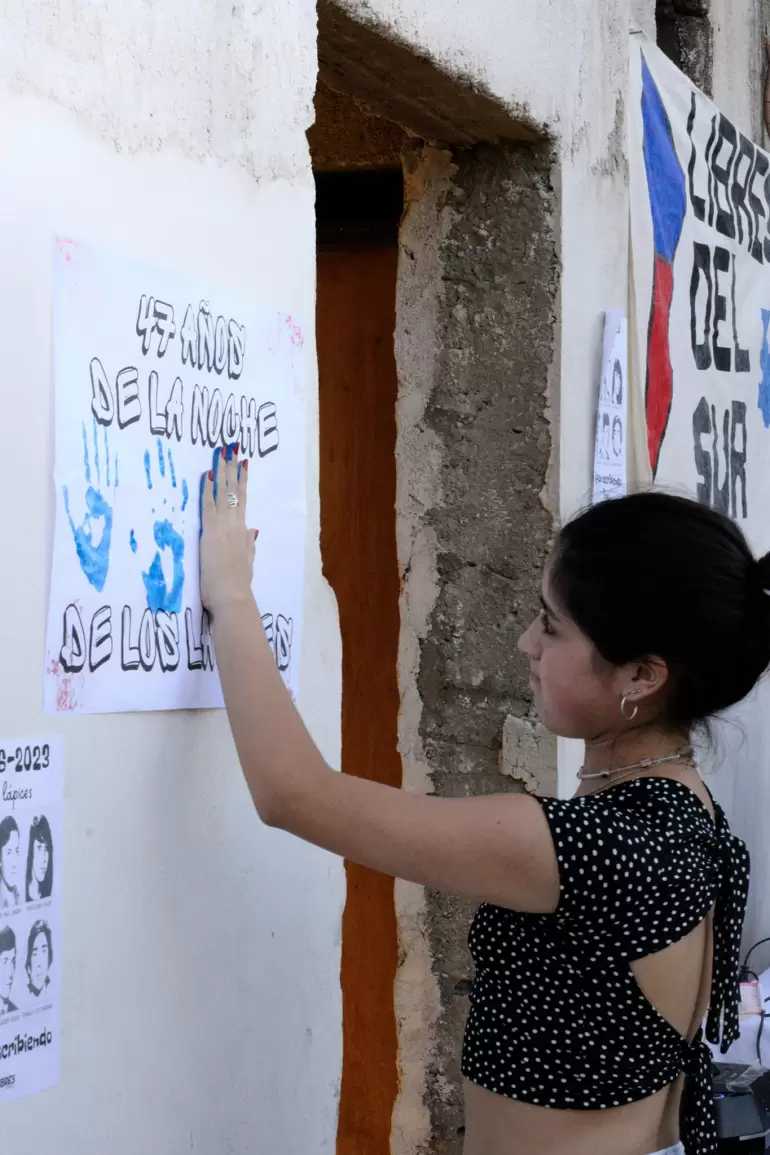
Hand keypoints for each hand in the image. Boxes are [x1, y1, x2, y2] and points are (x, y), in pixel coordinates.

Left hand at [200, 445, 256, 616]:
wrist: (233, 598)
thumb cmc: (237, 586)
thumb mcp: (247, 563)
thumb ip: (249, 545)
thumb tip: (253, 530)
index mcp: (243, 533)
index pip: (243, 500)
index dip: (242, 480)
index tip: (243, 462)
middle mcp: (236, 526)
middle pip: (235, 491)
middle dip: (233, 468)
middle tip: (231, 447)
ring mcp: (223, 528)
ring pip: (224, 494)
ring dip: (222, 472)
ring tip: (222, 453)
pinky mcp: (210, 533)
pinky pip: (209, 506)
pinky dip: (208, 490)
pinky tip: (207, 474)